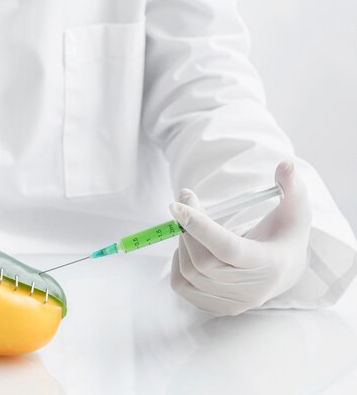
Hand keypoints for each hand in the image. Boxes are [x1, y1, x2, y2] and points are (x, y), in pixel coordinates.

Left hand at [169, 161, 311, 314]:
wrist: (286, 270)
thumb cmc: (286, 234)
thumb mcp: (296, 208)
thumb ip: (292, 186)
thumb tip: (285, 165)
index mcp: (269, 264)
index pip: (228, 248)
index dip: (200, 226)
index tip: (177, 204)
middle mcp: (251, 289)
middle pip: (202, 261)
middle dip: (186, 228)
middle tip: (184, 203)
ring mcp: (233, 302)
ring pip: (188, 272)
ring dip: (182, 242)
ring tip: (190, 224)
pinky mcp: (217, 308)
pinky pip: (182, 286)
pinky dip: (177, 262)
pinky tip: (189, 247)